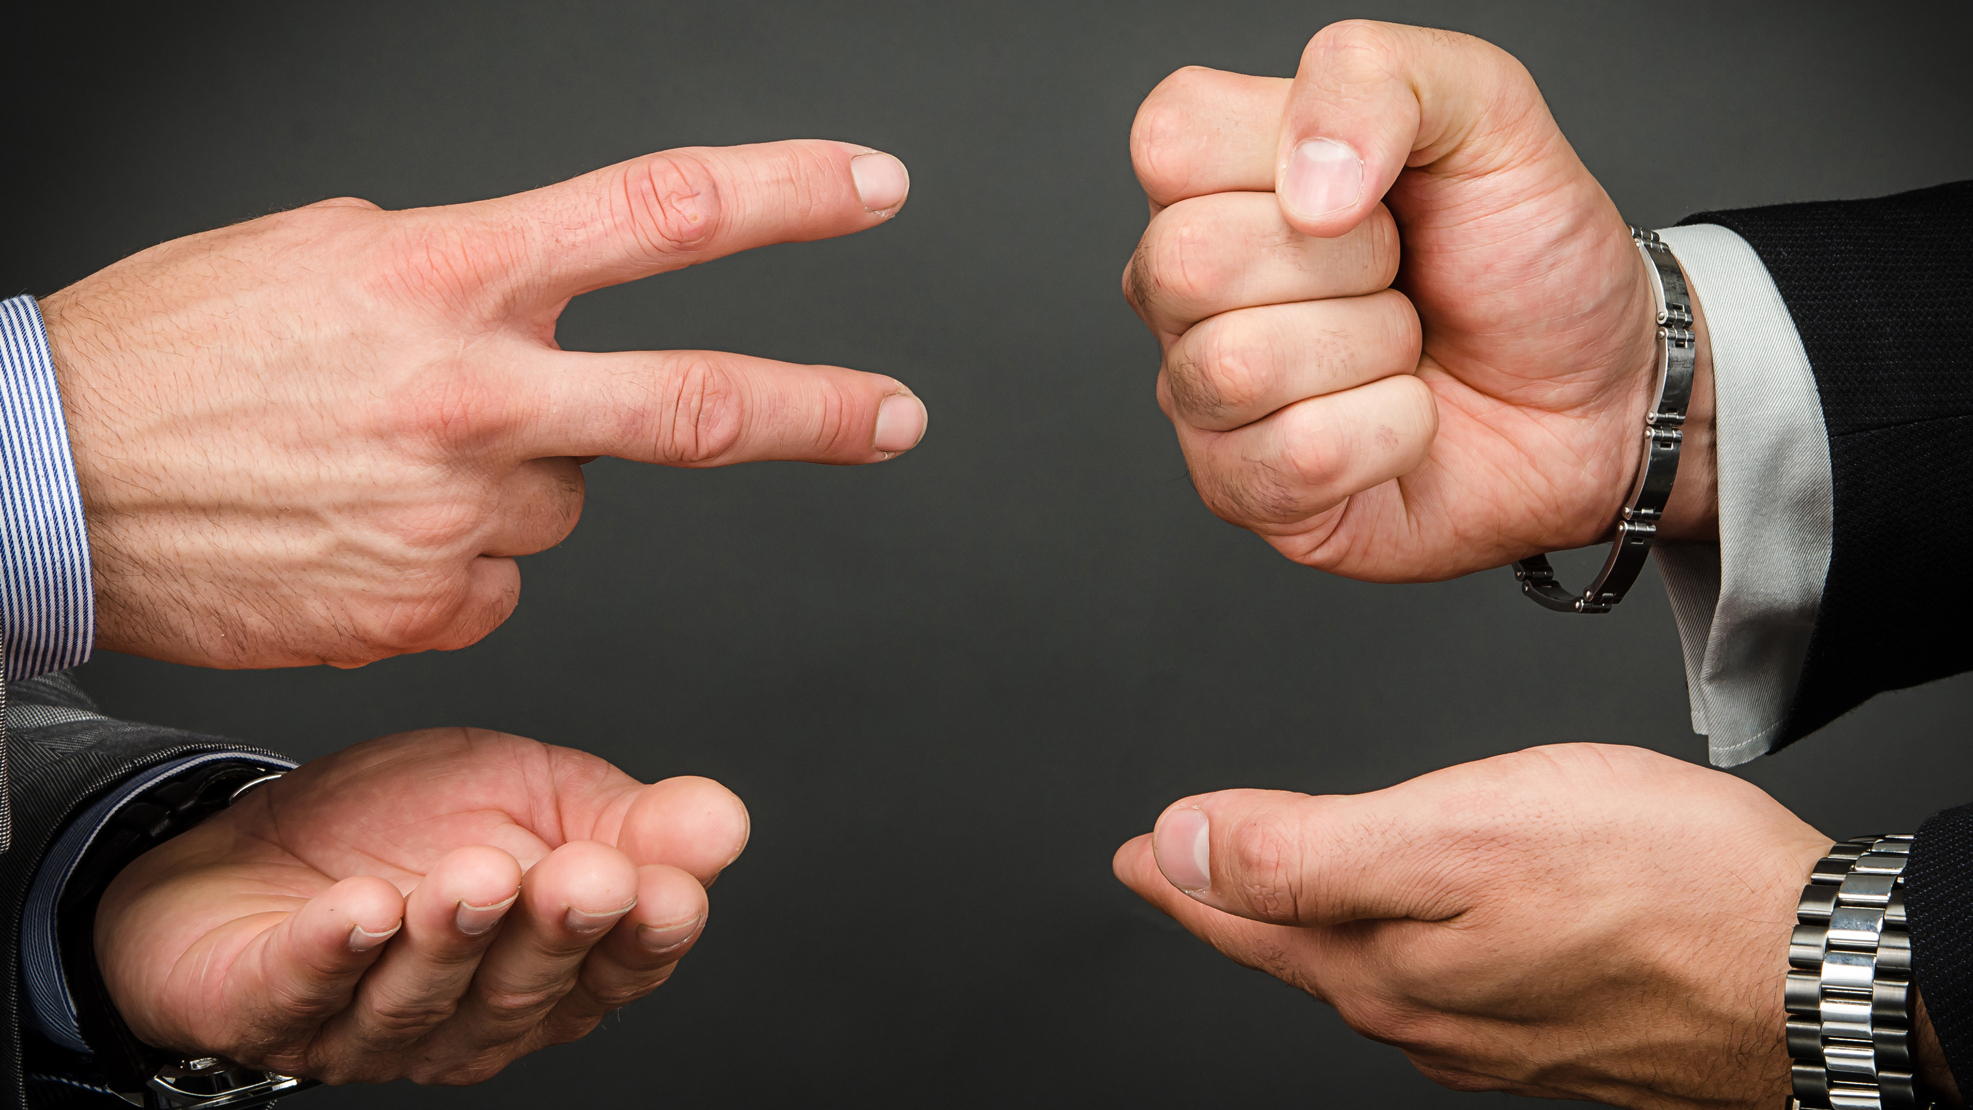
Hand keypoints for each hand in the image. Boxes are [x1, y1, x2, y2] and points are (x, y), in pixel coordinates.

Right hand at [41, 140, 924, 667]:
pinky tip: (363, 530)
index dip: (788, 196)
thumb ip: (464, 276)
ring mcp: (460, 511)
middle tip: (900, 416)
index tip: (873, 190)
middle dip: (820, 411)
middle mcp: (476, 394)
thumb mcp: (330, 249)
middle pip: (695, 403)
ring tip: (384, 460)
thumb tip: (540, 314)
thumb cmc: (179, 350)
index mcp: (453, 272)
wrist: (52, 475)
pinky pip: (497, 575)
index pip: (663, 212)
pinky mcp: (431, 606)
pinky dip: (454, 553)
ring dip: (512, 476)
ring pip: (563, 497)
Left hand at [96, 728, 748, 1084]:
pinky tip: (360, 909)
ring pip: (423, 998)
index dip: (645, 937)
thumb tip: (724, 822)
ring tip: (473, 877)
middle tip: (583, 879)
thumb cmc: (399, 826)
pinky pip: (304, 990)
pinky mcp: (268, 1010)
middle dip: (557, 934)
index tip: (668, 892)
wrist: (242, 840)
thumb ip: (627, 818)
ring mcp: (368, 1025)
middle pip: (527, 991)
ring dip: (451, 940)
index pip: (616, 968)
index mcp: (549, 967)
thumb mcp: (534, 795)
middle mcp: (468, 1015)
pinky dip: (332, 952)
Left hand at [1114, 744, 1960, 1107]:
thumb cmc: (1658, 887)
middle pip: (1292, 948)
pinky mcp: (1553, 1025)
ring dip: (1303, 928)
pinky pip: (1434, 983)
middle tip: (1178, 871)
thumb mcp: (1453, 833)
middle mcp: (1425, 1011)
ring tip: (1270, 898)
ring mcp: (1490, 1028)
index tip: (1133, 855)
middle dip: (1226, 907)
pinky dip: (1388, 943)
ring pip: (1361, 968)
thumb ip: (1301, 850)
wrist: (1811, 973)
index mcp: (1381, 961)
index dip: (1178, 877)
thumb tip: (1179, 848)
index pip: (1239, 917)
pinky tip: (1402, 931)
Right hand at [1122, 22, 1716, 581]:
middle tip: (1401, 273)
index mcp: (1217, 178)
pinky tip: (1405, 419)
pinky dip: (1392, 432)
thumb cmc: (1525, 256)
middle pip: (1187, 260)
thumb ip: (1381, 75)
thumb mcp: (1487, 111)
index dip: (1295, 152)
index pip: (1169, 140)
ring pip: (1236, 366)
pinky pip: (1295, 457)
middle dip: (1351, 263)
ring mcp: (1203, 395)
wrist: (1598, 387)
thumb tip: (1306, 187)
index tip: (1376, 183)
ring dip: (1373, 350)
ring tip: (1404, 345)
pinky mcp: (1244, 490)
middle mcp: (1186, 289)